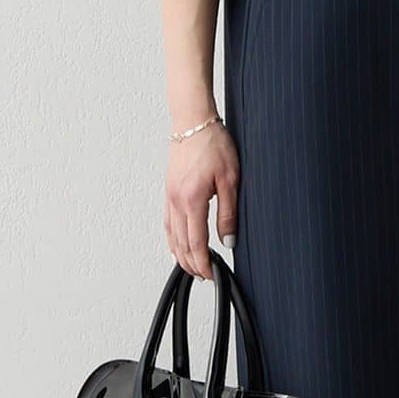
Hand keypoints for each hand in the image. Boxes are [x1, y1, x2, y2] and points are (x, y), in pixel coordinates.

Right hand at [165, 121, 239, 279]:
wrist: (193, 122)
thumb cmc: (213, 144)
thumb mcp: (230, 180)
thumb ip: (228, 213)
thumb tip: (228, 240)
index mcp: (191, 200)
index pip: (195, 243)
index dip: (203, 263)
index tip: (210, 274)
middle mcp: (176, 201)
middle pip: (180, 243)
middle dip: (191, 263)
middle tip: (204, 275)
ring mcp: (169, 196)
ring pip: (171, 235)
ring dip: (180, 254)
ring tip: (192, 266)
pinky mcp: (169, 190)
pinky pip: (167, 222)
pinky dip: (172, 238)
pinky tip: (176, 243)